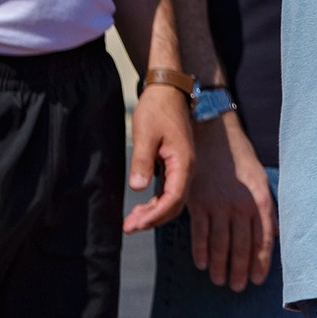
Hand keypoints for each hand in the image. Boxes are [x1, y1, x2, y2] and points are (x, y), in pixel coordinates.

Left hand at [124, 84, 194, 233]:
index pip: (173, 199)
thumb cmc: (157, 108)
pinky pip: (169, 190)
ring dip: (154, 213)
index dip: (155, 215)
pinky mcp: (176, 164)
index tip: (136, 224)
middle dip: (153, 219)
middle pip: (174, 205)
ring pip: (172, 200)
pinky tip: (142, 207)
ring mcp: (183, 167)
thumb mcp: (145, 133)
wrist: (167, 89)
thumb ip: (142, 161)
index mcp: (183, 162)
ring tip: (131, 221)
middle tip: (129, 227)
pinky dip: (156, 202)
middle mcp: (187, 168)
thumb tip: (138, 188)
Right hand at [185, 111, 275, 288]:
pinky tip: (201, 263)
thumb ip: (265, 207)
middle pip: (241, 246)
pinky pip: (200, 233)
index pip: (264, 239)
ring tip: (219, 280)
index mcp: (260, 199)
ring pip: (220, 244)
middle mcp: (240, 205)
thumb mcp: (259, 179)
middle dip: (240, 270)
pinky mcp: (197, 202)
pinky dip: (200, 251)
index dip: (260, 262)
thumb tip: (273, 234)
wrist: (212, 132)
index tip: (257, 280)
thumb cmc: (238, 157)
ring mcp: (218, 205)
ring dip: (219, 265)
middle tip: (237, 287)